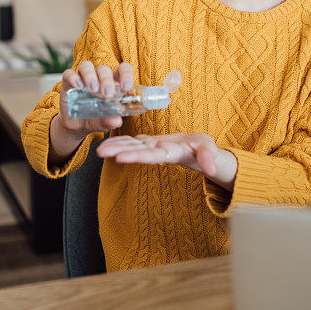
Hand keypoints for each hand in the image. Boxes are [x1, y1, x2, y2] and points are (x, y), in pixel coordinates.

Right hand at [57, 60, 134, 136]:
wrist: (77, 127)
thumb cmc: (97, 119)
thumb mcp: (105, 122)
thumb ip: (111, 121)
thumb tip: (117, 121)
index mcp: (113, 83)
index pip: (122, 70)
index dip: (126, 74)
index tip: (126, 87)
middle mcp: (98, 78)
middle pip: (104, 69)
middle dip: (107, 80)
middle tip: (108, 95)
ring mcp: (82, 78)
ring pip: (86, 66)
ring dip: (91, 76)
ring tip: (93, 90)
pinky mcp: (68, 83)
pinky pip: (69, 73)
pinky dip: (74, 78)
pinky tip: (78, 87)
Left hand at [96, 132, 219, 175]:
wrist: (199, 150)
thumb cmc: (205, 149)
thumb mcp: (209, 150)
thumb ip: (208, 158)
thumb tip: (211, 170)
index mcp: (170, 154)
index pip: (151, 156)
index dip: (136, 157)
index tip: (119, 158)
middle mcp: (158, 152)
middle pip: (136, 152)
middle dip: (118, 152)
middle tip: (99, 152)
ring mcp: (152, 147)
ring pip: (131, 147)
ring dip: (115, 147)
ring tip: (98, 149)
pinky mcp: (150, 142)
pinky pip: (133, 141)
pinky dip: (121, 140)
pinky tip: (108, 140)